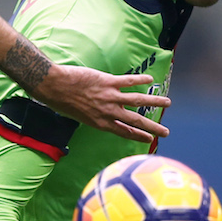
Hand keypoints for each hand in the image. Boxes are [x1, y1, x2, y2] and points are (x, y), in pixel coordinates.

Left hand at [34, 67, 169, 143]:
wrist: (54, 87)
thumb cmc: (61, 102)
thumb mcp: (78, 116)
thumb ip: (94, 116)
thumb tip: (101, 115)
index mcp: (100, 123)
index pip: (124, 132)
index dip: (138, 136)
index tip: (149, 140)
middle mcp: (108, 112)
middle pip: (136, 121)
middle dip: (152, 127)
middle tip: (165, 132)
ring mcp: (109, 97)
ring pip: (138, 100)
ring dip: (154, 102)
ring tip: (168, 103)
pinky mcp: (108, 82)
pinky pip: (128, 81)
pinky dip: (140, 80)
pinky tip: (150, 80)